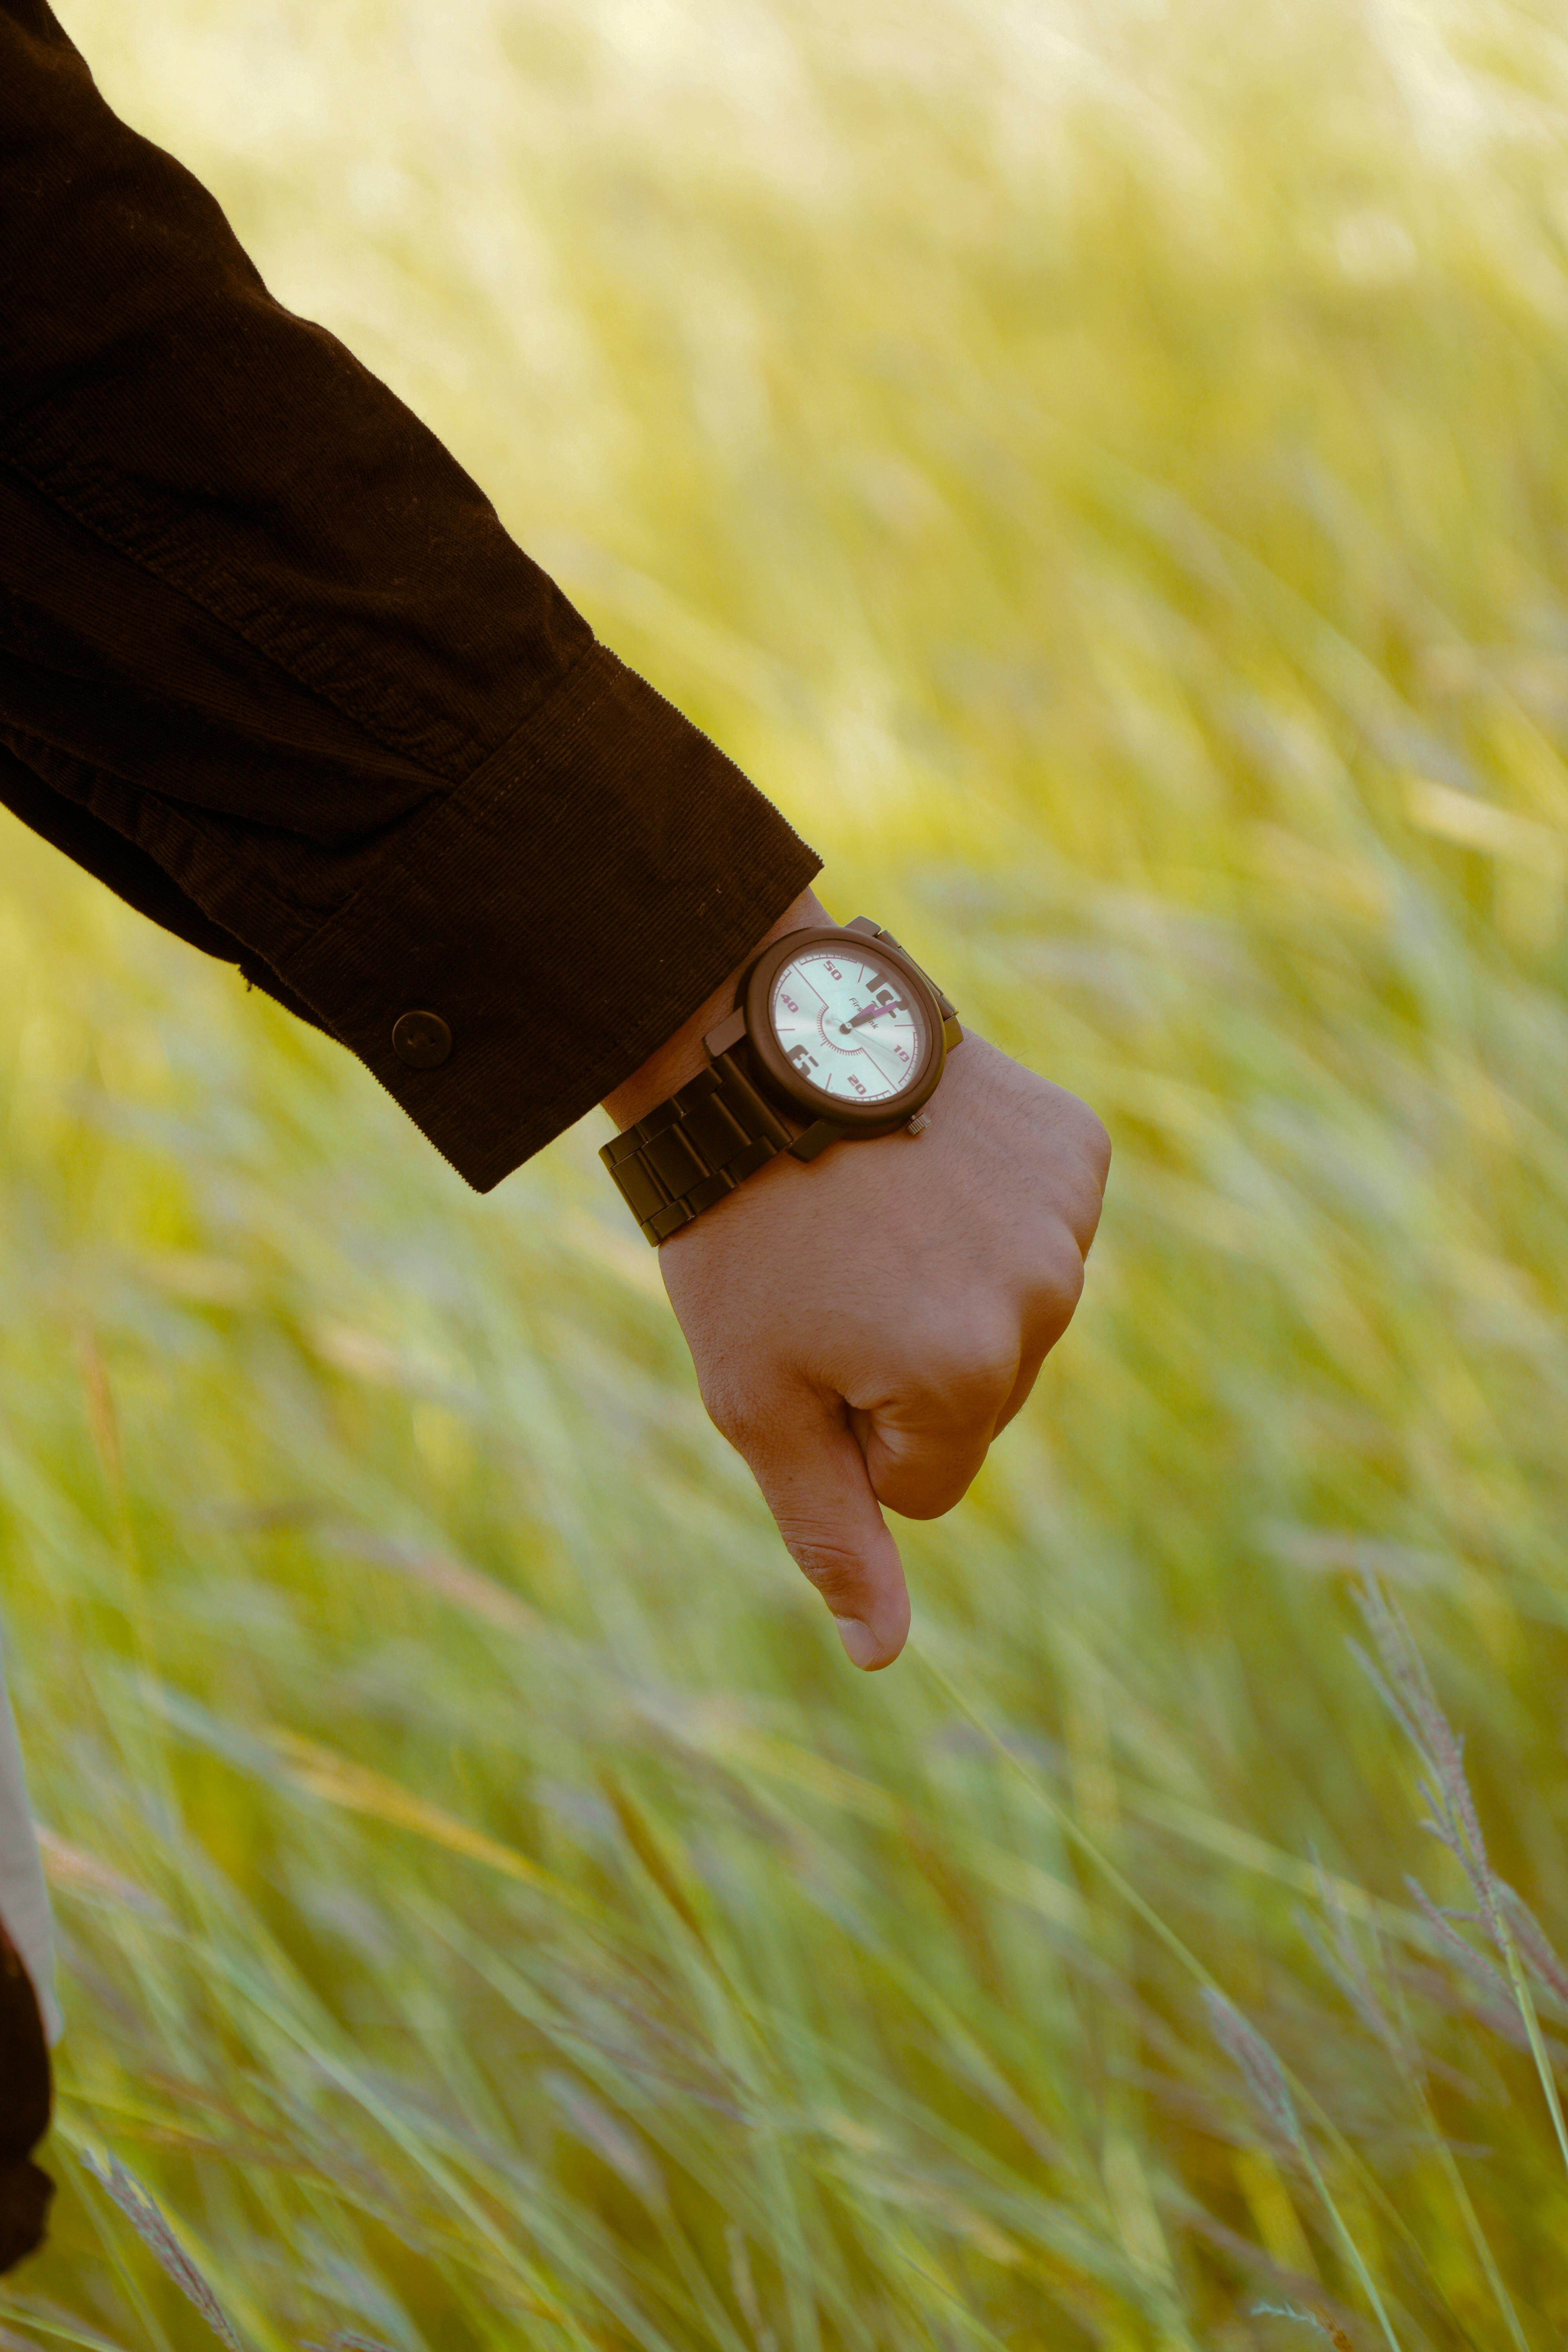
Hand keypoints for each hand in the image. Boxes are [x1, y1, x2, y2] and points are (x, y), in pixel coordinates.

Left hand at [656, 1030, 1108, 1667]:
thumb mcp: (758, 1400)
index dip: (851, 1425)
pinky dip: (985, 1204)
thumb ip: (830, 1533)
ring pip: (1011, 1312)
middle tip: (832, 1270)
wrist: (752, 1045)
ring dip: (945, 1281)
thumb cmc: (741, 1237)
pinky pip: (1040, 1226)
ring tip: (873, 1207)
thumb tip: (882, 1656)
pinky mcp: (1075, 1146)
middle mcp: (1044, 1302)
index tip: (809, 1338)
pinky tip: (924, 1160)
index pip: (924, 1480)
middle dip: (905, 1358)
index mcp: (966, 1377)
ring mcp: (1068, 1217)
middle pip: (978, 1399)